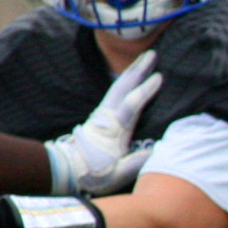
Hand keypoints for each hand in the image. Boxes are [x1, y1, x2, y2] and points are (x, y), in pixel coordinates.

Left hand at [45, 52, 161, 193]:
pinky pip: (115, 93)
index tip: (159, 77)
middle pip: (123, 87)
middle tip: (152, 54)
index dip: (145, 90)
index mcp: (115, 130)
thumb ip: (136, 162)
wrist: (69, 169)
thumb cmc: (95, 173)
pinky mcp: (100, 116)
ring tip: (145, 59)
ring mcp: (103, 114)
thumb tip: (156, 149)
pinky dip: (125, 81)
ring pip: (118, 87)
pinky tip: (132, 77)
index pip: (132, 105)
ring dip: (132, 72)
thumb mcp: (117, 174)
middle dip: (138, 69)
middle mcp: (108, 117)